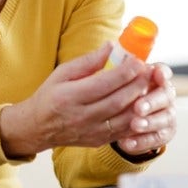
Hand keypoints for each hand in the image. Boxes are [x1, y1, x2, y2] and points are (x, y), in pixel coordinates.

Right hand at [0, 42, 152, 157]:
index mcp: (70, 96)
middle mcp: (82, 116)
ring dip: (142, 102)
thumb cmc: (50, 95)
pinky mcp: (99, 141)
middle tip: (149, 71)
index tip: (138, 60)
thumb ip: (88, 61)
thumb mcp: (62, 73)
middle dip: (138, 84)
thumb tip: (111, 46)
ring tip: (149, 86)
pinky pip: (124, 131)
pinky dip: (137, 118)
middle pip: (118, 101)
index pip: (104, 83)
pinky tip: (143, 105)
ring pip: (125, 118)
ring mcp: (92, 131)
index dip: (124, 72)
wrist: (38, 127)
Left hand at [113, 62, 176, 156]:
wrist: (117, 114)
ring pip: (165, 119)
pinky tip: (126, 144)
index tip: (155, 73)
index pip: (162, 71)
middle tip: (138, 107)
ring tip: (134, 125)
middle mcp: (163, 93)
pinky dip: (142, 142)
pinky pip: (157, 139)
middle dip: (153, 101)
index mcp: (153, 76)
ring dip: (150, 122)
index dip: (161, 72)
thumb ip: (108, 62)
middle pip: (167, 95)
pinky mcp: (161, 132)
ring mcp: (165, 113)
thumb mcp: (104, 75)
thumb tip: (111, 46)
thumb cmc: (109, 88)